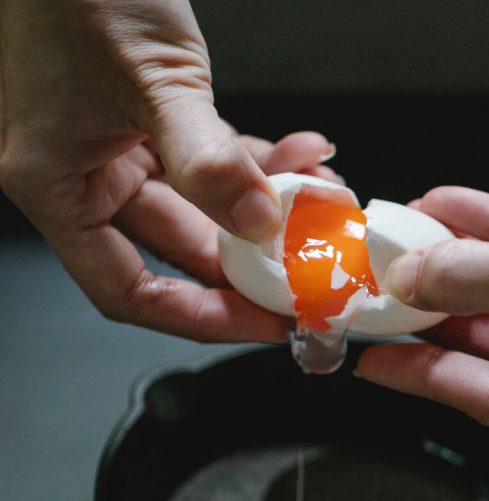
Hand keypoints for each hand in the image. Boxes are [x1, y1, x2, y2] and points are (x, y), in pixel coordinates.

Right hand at [0, 0, 335, 341]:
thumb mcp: (150, 78)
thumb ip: (206, 157)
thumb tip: (258, 224)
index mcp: (53, 183)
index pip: (126, 289)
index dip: (199, 316)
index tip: (262, 323)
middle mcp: (84, 173)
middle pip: (178, 250)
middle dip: (252, 260)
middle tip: (311, 272)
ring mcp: (121, 145)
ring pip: (205, 203)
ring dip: (266, 205)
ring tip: (322, 200)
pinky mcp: (152, 117)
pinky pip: (212, 158)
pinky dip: (256, 160)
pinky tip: (303, 154)